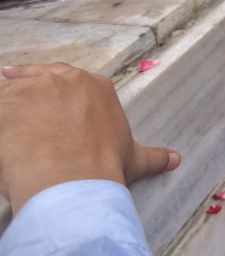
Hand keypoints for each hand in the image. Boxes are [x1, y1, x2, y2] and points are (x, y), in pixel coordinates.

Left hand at [0, 63, 179, 214]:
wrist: (72, 181)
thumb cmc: (104, 168)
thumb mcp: (134, 160)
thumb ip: (155, 157)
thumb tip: (176, 159)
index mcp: (97, 87)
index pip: (72, 79)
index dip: (58, 88)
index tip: (49, 97)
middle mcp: (67, 79)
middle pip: (43, 74)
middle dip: (30, 80)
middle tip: (18, 89)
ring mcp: (36, 88)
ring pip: (15, 85)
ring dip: (9, 96)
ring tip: (4, 109)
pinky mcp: (8, 103)